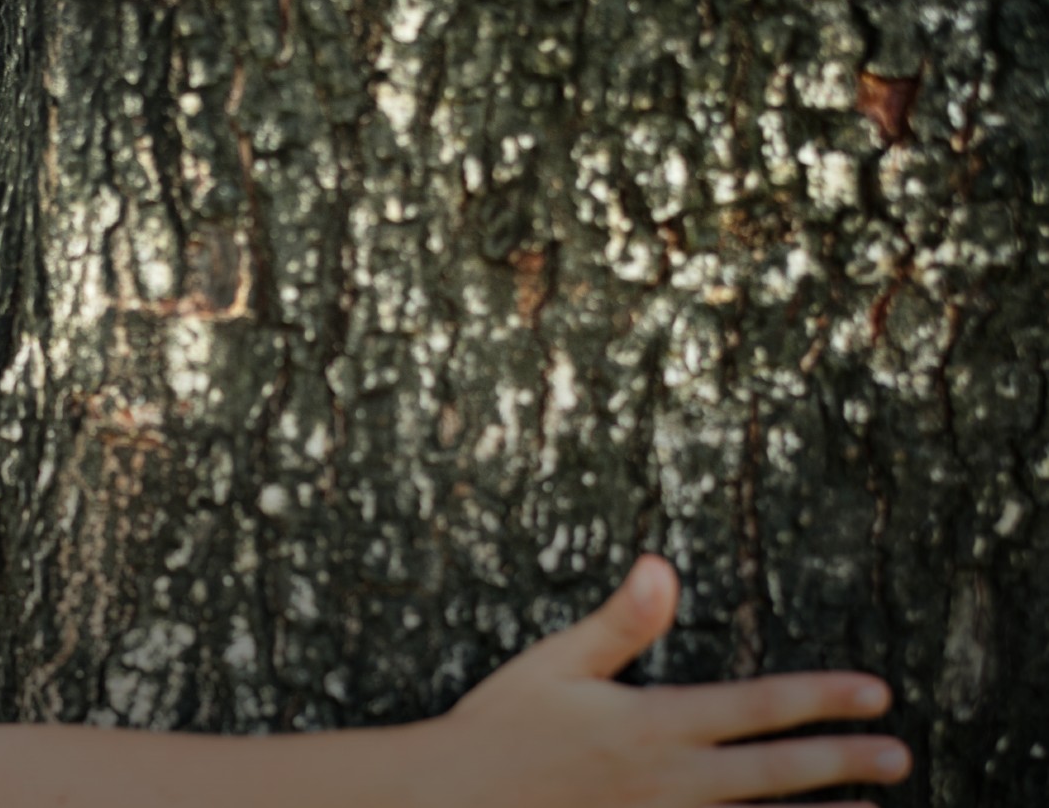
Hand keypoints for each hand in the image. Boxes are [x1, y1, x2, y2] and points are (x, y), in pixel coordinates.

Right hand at [429, 554, 908, 807]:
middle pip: (776, 772)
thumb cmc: (500, 728)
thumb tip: (662, 565)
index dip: (823, 698)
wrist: (450, 800)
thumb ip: (621, 622)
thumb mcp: (555, 664)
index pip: (759, 705)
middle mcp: (670, 780)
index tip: (876, 694)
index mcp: (654, 723)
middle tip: (899, 756)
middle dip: (843, 761)